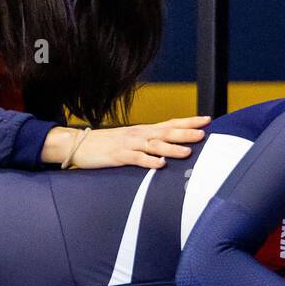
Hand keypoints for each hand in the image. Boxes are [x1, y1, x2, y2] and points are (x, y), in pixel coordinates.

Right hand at [43, 116, 209, 168]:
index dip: (189, 122)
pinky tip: (159, 164)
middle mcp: (138, 134)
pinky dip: (148, 161)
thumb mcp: (130, 140)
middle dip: (185, 133)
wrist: (77, 144)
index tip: (207, 120)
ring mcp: (128, 144)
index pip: (170, 123)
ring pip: (154, 145)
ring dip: (171, 148)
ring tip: (187, 151)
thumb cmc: (105, 143)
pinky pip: (136, 159)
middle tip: (203, 134)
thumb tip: (168, 146)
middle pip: (166, 132)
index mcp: (143, 130)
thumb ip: (148, 142)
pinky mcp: (118, 156)